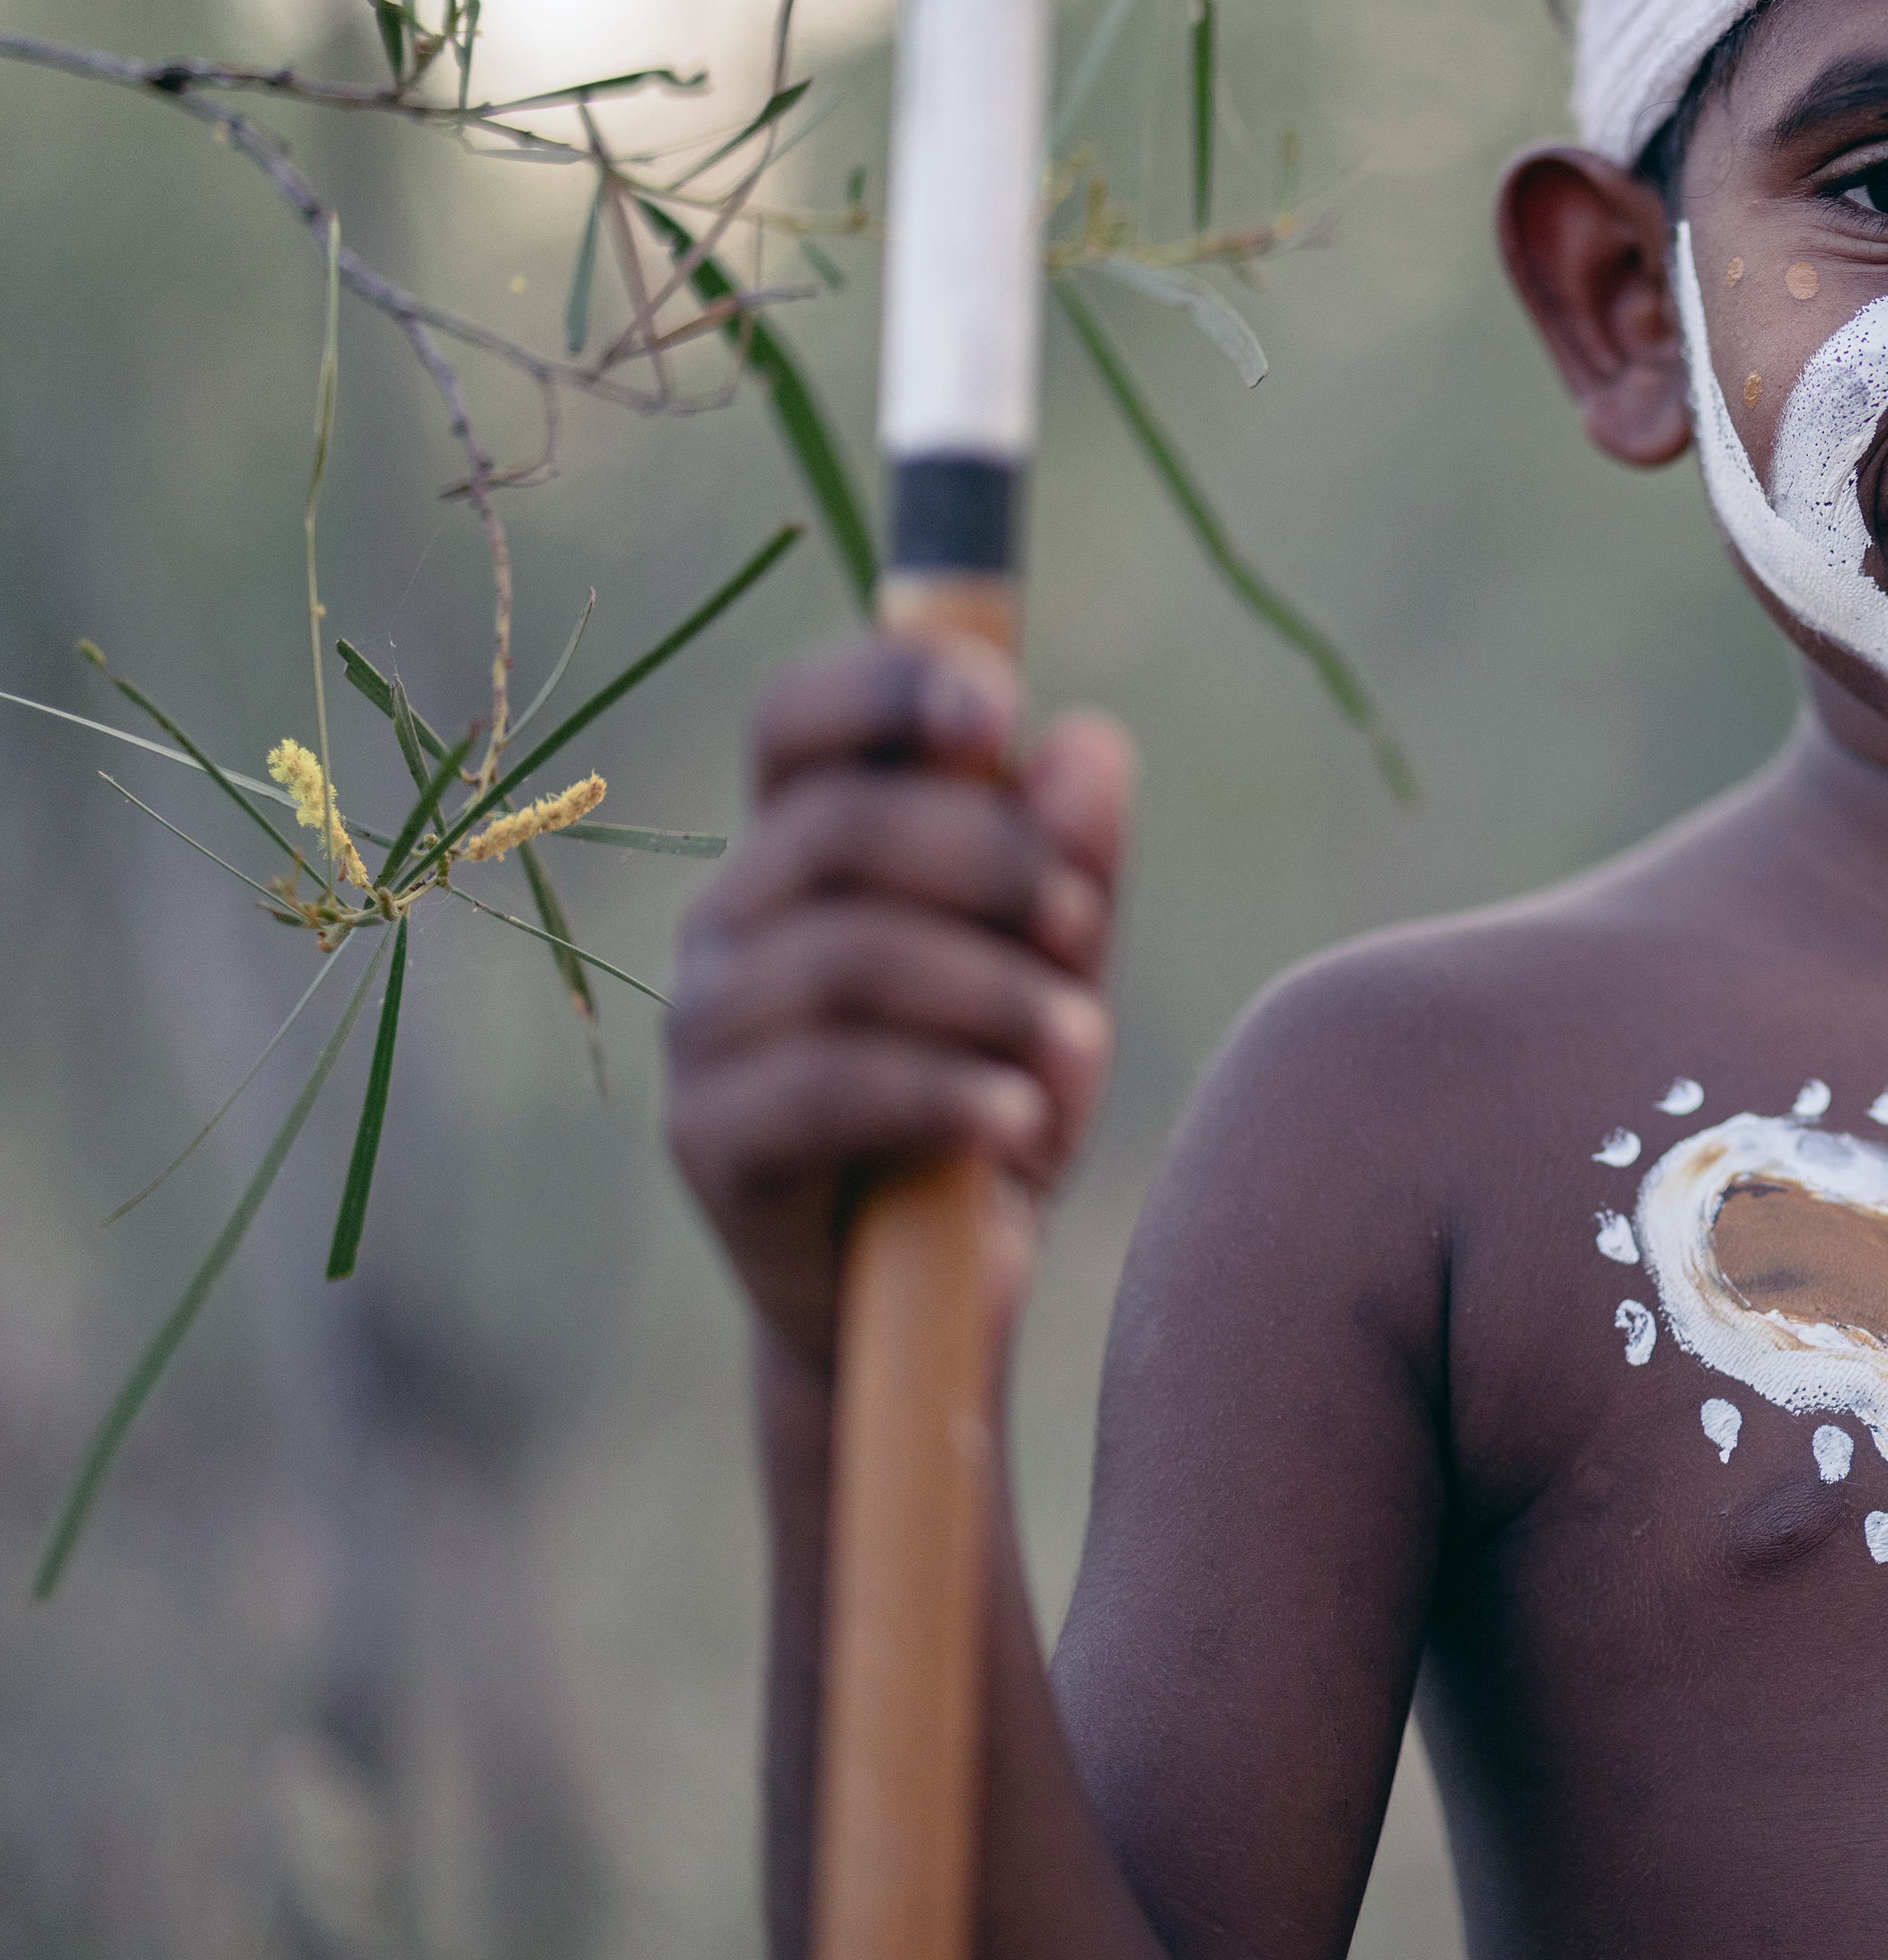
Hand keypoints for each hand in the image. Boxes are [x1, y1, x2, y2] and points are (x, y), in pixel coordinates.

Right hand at [666, 636, 1135, 1379]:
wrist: (946, 1294)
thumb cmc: (998, 1098)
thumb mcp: (1060, 974)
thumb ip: (1072, 864)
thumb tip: (1087, 742)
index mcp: (805, 850)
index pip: (798, 722)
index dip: (885, 686)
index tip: (997, 707)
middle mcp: (734, 921)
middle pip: (837, 826)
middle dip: (987, 862)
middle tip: (1078, 924)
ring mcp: (707, 1029)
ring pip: (844, 957)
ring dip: (990, 993)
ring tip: (1071, 1045)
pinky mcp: (710, 1139)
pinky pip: (828, 1085)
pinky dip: (947, 1091)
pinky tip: (1021, 1121)